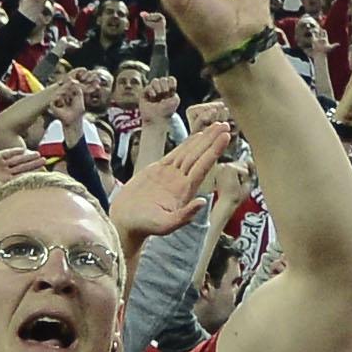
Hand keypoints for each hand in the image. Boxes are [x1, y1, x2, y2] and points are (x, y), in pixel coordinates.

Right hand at [111, 116, 234, 240]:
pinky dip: (186, 144)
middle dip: (212, 140)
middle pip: (199, 155)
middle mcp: (180, 181)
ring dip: (203, 139)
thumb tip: (202, 202)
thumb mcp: (165, 225)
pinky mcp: (158, 170)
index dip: (214, 150)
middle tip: (225, 124)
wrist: (126, 221)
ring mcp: (170, 174)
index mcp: (185, 191)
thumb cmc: (145, 226)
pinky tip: (197, 136)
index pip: (203, 166)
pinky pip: (175, 154)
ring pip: (190, 152)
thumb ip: (184, 216)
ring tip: (216, 126)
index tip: (225, 137)